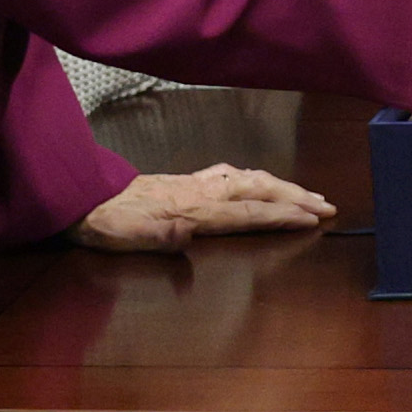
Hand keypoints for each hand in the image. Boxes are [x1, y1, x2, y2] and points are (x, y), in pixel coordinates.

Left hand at [76, 162, 335, 250]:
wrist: (84, 197)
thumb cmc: (110, 224)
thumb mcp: (132, 237)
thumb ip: (163, 236)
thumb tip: (187, 237)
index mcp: (197, 210)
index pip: (249, 213)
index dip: (283, 216)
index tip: (314, 219)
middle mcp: (203, 192)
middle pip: (259, 190)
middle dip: (296, 197)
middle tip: (327, 205)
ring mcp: (196, 183)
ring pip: (249, 178)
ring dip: (281, 185)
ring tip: (305, 193)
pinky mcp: (187, 181)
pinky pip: (232, 174)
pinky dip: (256, 177)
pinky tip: (257, 179)